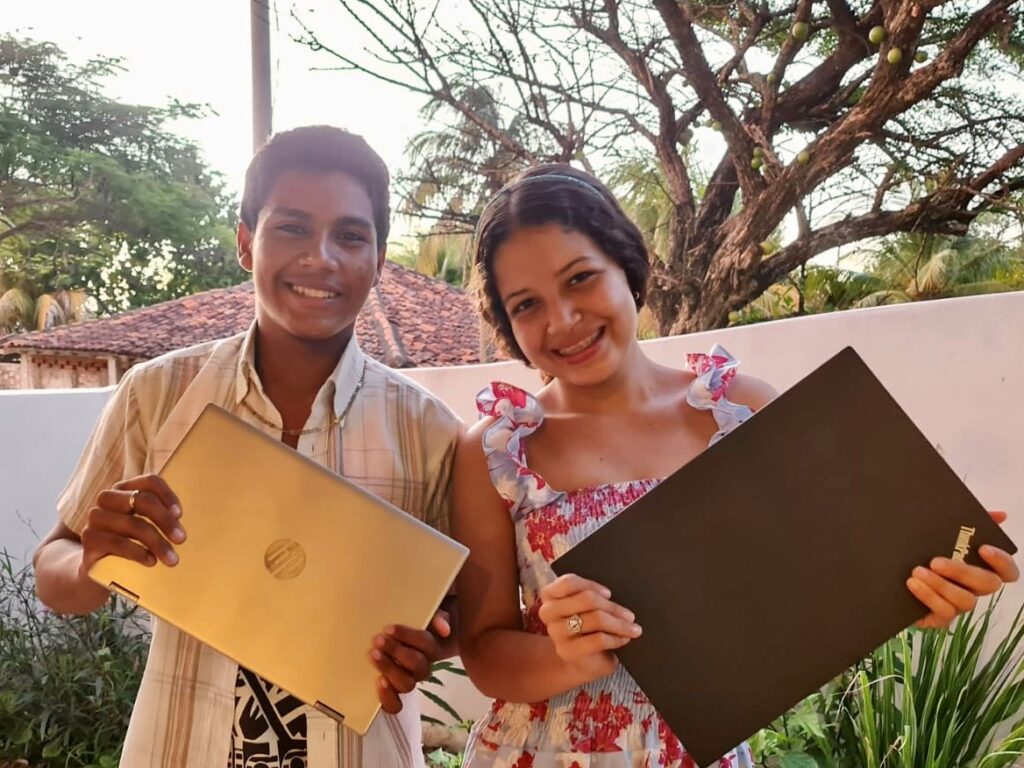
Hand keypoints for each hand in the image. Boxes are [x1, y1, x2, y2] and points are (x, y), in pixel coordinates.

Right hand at [79, 474, 184, 578]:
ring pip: (133, 523)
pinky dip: (138, 552)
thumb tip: (186, 525)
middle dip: (165, 520)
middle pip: (141, 499)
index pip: (150, 481)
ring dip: (157, 542)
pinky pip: (118, 543)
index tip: (180, 514)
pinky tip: (151, 561)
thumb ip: (163, 518)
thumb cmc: (133, 544)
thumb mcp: (148, 527)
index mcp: (126, 489)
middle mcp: (108, 498)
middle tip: (181, 539)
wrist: (100, 569)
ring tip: (173, 559)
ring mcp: (96, 518)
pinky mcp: (89, 539)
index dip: (167, 495)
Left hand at [370, 610, 449, 713]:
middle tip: (378, 639)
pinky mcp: (393, 693)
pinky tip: (378, 680)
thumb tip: (444, 630)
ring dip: (390, 669)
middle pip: (418, 664)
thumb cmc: (411, 626)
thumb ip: (436, 616)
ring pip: (407, 685)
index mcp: (432, 649)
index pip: (426, 643)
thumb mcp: (425, 616)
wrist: (395, 641)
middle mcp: (422, 668)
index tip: (388, 628)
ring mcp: (408, 681)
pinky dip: (387, 697)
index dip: (407, 636)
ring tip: (373, 655)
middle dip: (396, 651)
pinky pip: (395, 705)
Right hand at [538, 574, 641, 683]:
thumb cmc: (587, 628)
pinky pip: (598, 639)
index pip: (568, 582)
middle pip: (586, 599)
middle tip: (630, 615)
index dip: (591, 586)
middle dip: (613, 607)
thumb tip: (611, 596)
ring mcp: (556, 632)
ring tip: (633, 628)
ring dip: (619, 624)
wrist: (582, 660)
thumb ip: (592, 596)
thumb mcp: (586, 607)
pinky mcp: (567, 651)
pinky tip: (624, 639)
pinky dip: (616, 638)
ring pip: (595, 619)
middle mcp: (548, 612)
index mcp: (550, 594)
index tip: (609, 594)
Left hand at [909, 511, 1018, 628]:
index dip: (1002, 561)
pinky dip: (928, 597)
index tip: (983, 548)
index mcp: (980, 567)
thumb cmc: (922, 551)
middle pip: (987, 584)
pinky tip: (912, 584)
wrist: (889, 572)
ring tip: (917, 572)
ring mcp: (959, 604)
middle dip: (963, 571)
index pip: (1007, 570)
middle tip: (936, 561)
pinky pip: (944, 613)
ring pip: (965, 601)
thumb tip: (1000, 515)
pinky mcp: (941, 617)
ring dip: (941, 586)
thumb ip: (968, 523)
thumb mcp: (939, 532)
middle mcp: (974, 588)